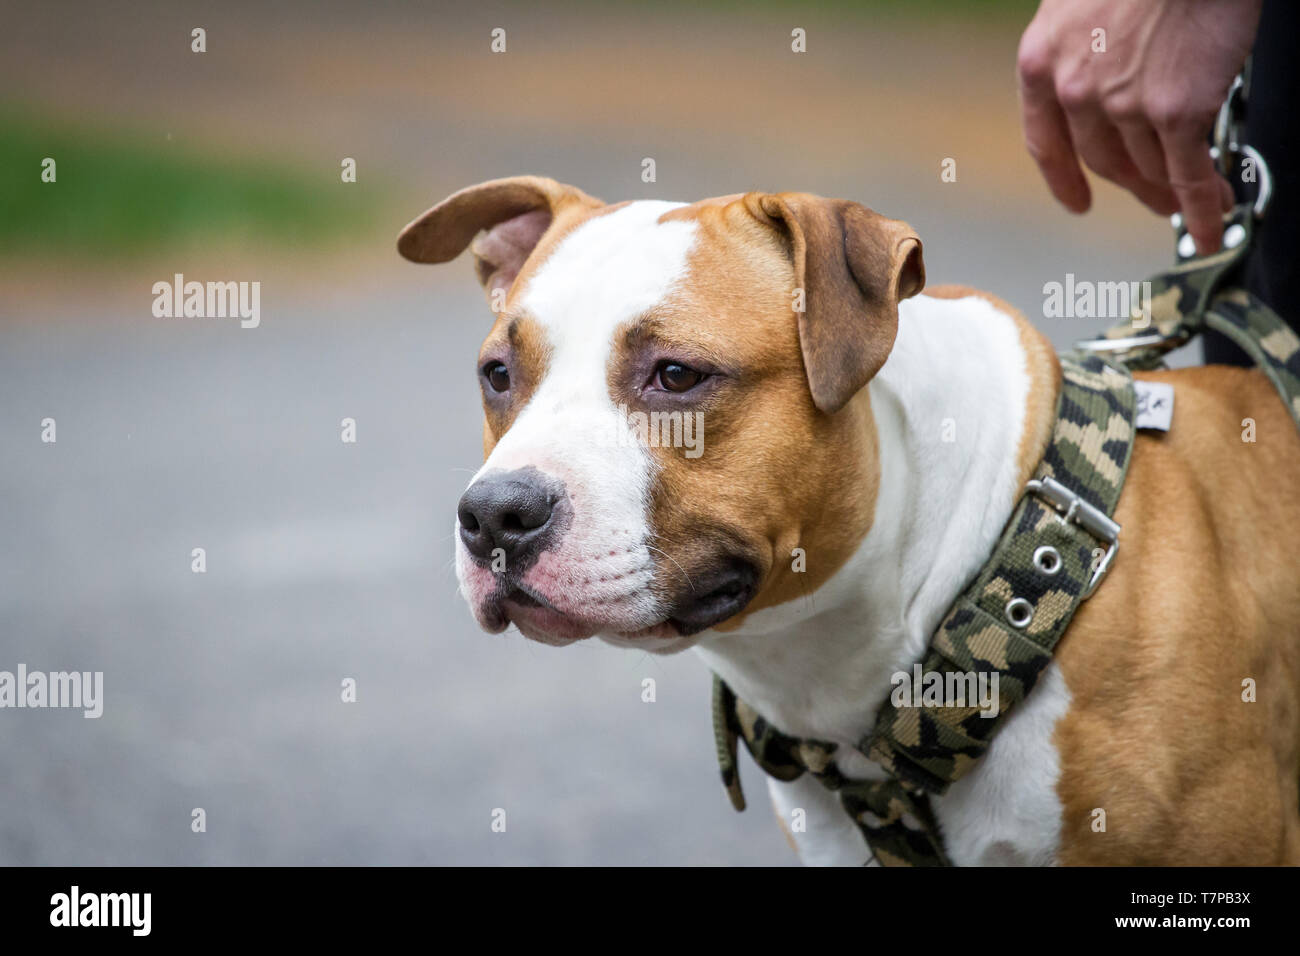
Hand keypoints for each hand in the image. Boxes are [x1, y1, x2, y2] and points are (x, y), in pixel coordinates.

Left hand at [1017, 0, 1260, 253]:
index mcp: (1041, 62)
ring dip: (1172, 191)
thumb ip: (1086, 44)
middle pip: (1104, 159)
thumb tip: (1109, 71)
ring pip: (1148, 165)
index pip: (1047, 141)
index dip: (1063, 178)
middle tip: (1156, 199)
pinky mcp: (1176, 111)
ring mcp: (1125, 104)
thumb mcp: (1082, 0)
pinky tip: (1213, 221)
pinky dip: (1201, 205)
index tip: (1076, 203)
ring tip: (1194, 200)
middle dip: (1133, 186)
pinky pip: (1188, 173)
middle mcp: (1075, 91)